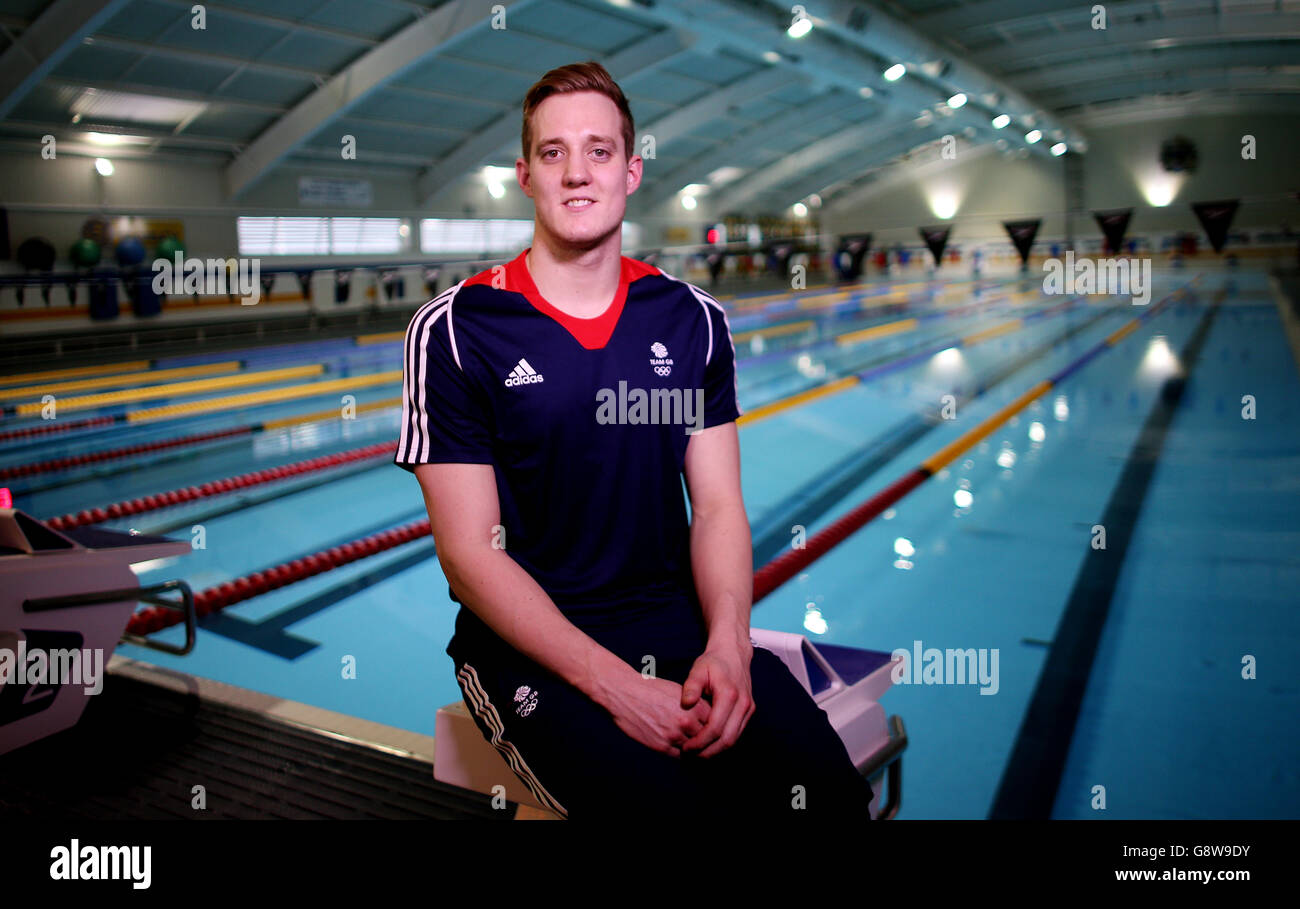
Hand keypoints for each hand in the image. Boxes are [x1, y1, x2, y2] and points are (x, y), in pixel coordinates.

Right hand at [596, 670, 712, 757]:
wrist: (624, 693)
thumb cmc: (651, 689)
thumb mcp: (678, 692)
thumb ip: (694, 705)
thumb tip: (708, 717)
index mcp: (693, 706)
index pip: (715, 723)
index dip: (715, 726)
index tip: (714, 728)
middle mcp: (686, 722)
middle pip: (707, 738)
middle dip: (707, 740)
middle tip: (709, 742)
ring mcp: (674, 735)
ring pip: (695, 750)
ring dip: (697, 750)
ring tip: (698, 748)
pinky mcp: (661, 746)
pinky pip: (680, 756)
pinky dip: (684, 755)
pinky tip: (684, 750)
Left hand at [679, 644, 753, 757]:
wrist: (733, 653)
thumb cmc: (713, 662)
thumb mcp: (698, 669)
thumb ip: (691, 686)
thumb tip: (685, 704)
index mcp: (729, 695)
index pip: (715, 728)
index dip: (700, 742)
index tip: (686, 747)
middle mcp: (743, 704)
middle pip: (727, 739)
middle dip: (708, 751)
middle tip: (691, 756)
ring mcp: (748, 708)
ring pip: (734, 739)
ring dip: (716, 750)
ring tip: (698, 753)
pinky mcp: (749, 711)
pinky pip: (737, 733)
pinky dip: (723, 742)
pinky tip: (709, 744)